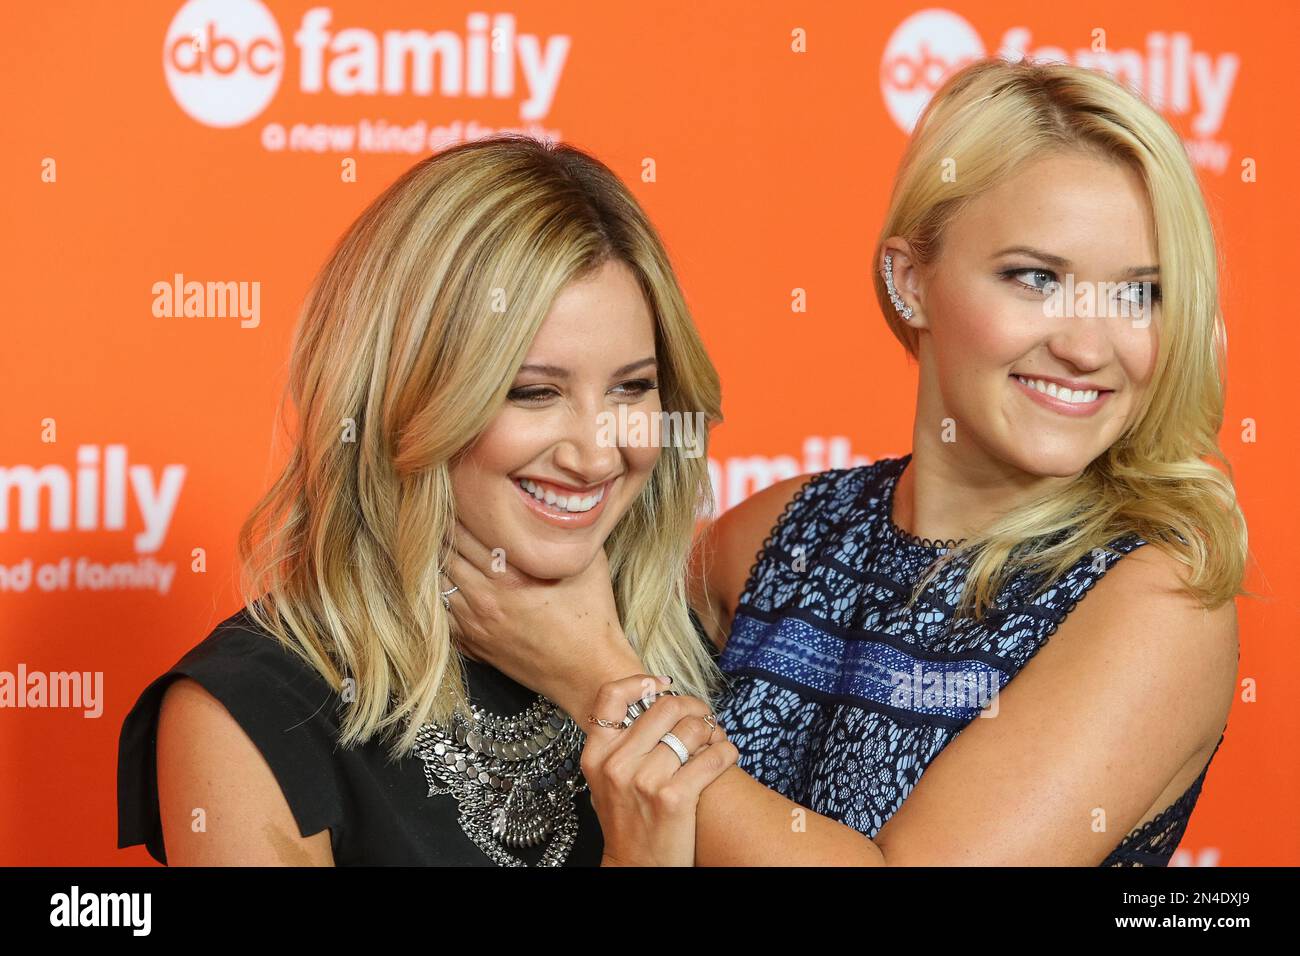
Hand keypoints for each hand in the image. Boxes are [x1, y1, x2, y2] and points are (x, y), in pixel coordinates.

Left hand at [442, 521, 644, 720]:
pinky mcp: (472, 643)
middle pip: (446, 552)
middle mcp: (485, 597)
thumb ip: (565, 532)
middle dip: (445, 531)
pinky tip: (451, 580)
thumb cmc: (592, 617)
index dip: (462, 508)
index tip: (465, 495)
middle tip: (445, 513)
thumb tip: (553, 504)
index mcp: (510, 574)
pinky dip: (441, 593)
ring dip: (439, 561)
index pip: (467, 529)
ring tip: (444, 543)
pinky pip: (440, 612)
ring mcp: (474, 623)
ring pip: (437, 581)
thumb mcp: (589, 563)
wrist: (588, 672)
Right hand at [584, 675, 738, 865]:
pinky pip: (711, 757)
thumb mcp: (605, 780)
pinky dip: (726, 752)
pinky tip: (726, 756)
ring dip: (713, 729)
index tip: (663, 686)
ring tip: (715, 738)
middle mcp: (616, 764)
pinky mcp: (674, 798)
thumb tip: (649, 700)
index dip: (642, 683)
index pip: (612, 697)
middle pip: (664, 707)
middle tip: (702, 716)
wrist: (635, 868)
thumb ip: (619, 743)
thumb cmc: (626, 820)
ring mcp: (644, 780)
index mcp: (596, 754)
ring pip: (692, 729)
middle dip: (692, 706)